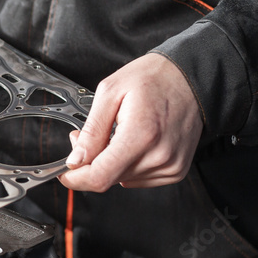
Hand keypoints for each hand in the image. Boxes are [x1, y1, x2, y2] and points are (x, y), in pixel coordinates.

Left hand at [60, 53, 202, 191]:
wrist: (191, 77)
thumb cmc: (154, 78)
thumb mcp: (111, 92)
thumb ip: (92, 131)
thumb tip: (76, 160)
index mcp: (142, 134)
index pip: (101, 176)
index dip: (76, 179)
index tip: (65, 173)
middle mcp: (159, 155)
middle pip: (110, 178)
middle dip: (92, 162)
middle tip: (91, 137)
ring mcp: (171, 166)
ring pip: (123, 179)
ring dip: (113, 163)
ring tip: (119, 134)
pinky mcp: (176, 171)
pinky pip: (141, 179)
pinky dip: (130, 165)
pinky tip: (137, 143)